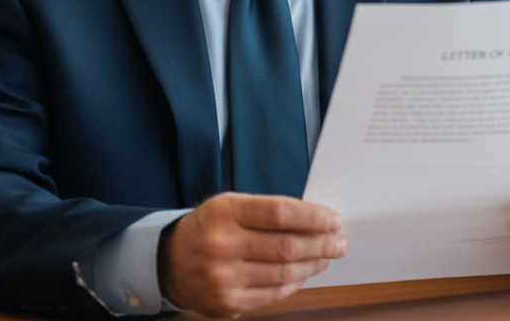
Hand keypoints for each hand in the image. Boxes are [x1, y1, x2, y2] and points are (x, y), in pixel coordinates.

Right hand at [157, 193, 344, 317]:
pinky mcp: (226, 303)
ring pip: (284, 274)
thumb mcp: (232, 205)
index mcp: (224, 212)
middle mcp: (221, 245)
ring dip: (314, 265)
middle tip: (340, 242)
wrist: (169, 262)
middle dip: (322, 244)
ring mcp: (222, 278)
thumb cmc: (211, 228)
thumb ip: (270, 210)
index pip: (280, 213)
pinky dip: (296, 284)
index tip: (335, 220)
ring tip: (328, 256)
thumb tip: (319, 220)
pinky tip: (306, 273)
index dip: (314, 218)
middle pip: (287, 247)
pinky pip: (273, 294)